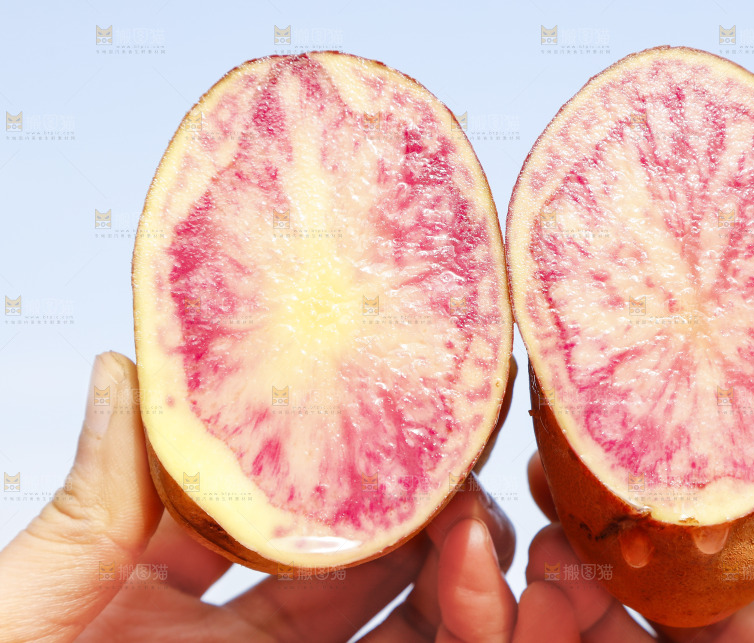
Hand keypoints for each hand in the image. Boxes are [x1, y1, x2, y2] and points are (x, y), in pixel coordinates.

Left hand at [0, 352, 517, 642]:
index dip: (323, 459)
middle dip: (411, 510)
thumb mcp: (24, 610)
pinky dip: (445, 636)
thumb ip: (94, 507)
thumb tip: (124, 369)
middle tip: (455, 467)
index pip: (254, 508)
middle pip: (343, 563)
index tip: (379, 411)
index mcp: (148, 594)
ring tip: (477, 526)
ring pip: (388, 624)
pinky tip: (468, 598)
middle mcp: (221, 642)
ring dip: (445, 573)